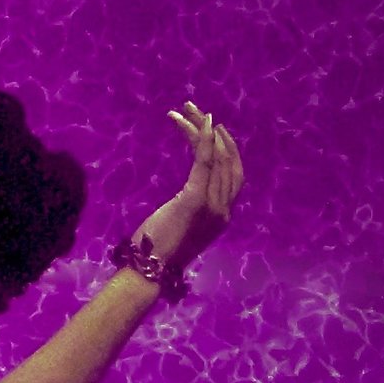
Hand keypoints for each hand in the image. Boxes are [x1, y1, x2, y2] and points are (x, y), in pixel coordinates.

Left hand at [137, 100, 244, 271]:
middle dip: (215, 133)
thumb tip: (185, 198)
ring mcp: (213, 205)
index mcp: (223, 215)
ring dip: (203, 130)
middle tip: (198, 111)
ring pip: (215, 157)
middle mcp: (224, 209)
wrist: (150, 271)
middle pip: (227, 161)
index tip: (215, 129)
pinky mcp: (195, 201)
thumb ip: (190, 211)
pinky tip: (200, 122)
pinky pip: (204, 163)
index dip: (228, 149)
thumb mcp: (181, 227)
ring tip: (188, 111)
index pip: (233, 175)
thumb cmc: (156, 252)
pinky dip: (204, 140)